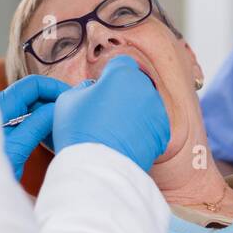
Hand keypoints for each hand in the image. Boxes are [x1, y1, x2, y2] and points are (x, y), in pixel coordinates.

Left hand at [0, 75, 68, 179]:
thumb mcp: (15, 149)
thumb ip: (36, 125)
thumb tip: (56, 107)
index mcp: (0, 108)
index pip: (31, 85)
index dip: (53, 88)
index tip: (72, 98)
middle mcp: (2, 111)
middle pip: (33, 95)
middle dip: (53, 100)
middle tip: (73, 115)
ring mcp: (4, 123)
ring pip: (32, 109)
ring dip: (49, 115)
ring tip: (66, 127)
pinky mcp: (8, 137)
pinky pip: (29, 123)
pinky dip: (42, 126)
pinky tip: (53, 137)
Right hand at [52, 56, 169, 172]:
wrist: (98, 168)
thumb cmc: (80, 131)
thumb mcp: (68, 100)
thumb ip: (84, 87)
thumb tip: (93, 89)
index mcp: (123, 73)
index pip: (120, 64)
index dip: (109, 76)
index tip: (101, 90)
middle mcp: (145, 87)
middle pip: (134, 84)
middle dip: (122, 94)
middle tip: (105, 114)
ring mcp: (157, 110)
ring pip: (144, 105)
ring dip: (134, 112)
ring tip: (114, 131)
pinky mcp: (163, 132)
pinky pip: (151, 125)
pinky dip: (142, 131)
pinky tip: (125, 142)